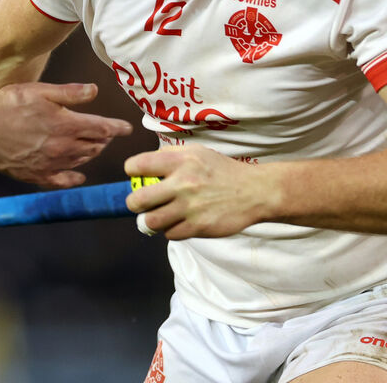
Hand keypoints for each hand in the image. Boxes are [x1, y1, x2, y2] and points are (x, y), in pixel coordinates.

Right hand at [0, 82, 131, 186]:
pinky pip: (62, 180)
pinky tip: (79, 176)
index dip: (117, 127)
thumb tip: (95, 91)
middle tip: (105, 132)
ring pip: (81, 161)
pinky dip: (74, 178)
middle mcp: (63, 148)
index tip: (127, 128)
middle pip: (94, 146)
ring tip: (93, 146)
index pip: (102, 128)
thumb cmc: (8, 104)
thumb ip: (70, 93)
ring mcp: (50, 164)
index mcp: (66, 125)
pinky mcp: (36, 175)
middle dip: (103, 139)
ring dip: (91, 153)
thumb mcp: (40, 91)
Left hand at [123, 145, 268, 239]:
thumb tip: (142, 166)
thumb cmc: (221, 170)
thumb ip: (169, 155)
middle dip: (134, 203)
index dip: (132, 171)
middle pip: (137, 201)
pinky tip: (179, 222)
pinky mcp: (199, 227)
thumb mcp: (196, 152)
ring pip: (151, 222)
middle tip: (140, 203)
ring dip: (151, 220)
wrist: (255, 191)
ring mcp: (190, 207)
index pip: (138, 165)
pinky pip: (170, 234)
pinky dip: (171, 230)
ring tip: (158, 215)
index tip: (137, 176)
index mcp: (180, 161)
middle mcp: (182, 183)